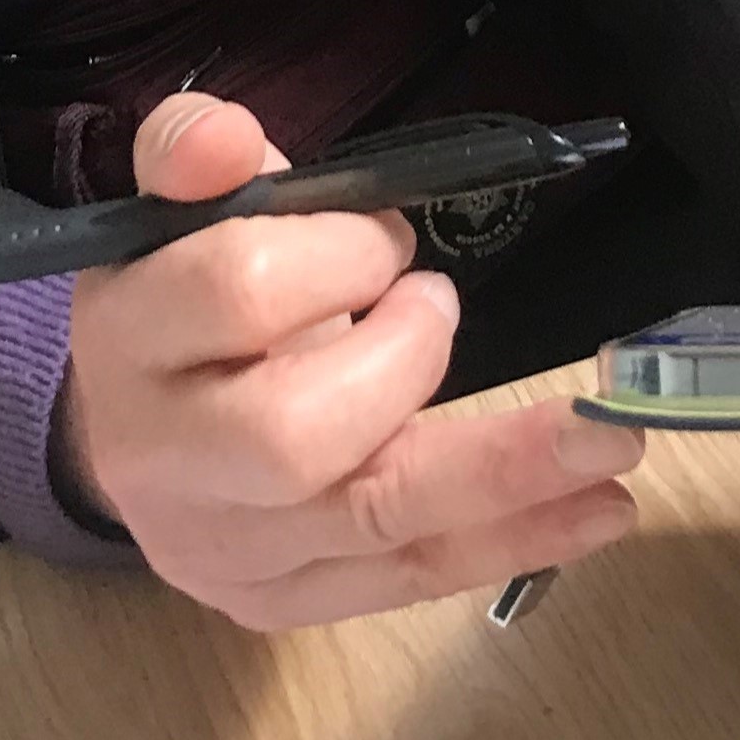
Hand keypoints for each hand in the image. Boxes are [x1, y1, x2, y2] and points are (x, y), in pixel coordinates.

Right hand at [50, 92, 643, 629]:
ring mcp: (225, 548)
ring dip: (505, 475)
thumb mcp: (178, 202)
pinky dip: (514, 540)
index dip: (339, 251)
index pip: (238, 289)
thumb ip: (197, 150)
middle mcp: (164, 458)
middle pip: (293, 434)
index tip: (383, 236)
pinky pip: (410, 577)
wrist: (127, 422)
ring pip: (373, 521)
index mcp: (129, 335)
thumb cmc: (177, 291)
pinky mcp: (282, 602)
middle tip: (438, 306)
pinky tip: (598, 510)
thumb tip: (227, 138)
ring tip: (612, 443)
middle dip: (404, 362)